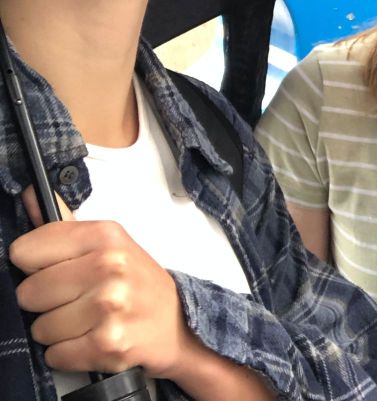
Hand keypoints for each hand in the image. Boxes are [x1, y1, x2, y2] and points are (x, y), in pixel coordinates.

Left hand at [10, 189, 191, 378]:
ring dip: (58, 331)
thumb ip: (65, 225)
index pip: (24, 251)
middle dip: (46, 303)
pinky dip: (68, 354)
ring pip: (39, 328)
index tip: (59, 270)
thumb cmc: (139, 285)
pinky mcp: (108, 343)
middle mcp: (108, 266)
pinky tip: (92, 339)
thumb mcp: (109, 245)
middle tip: (77, 299)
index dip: (35, 266)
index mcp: (105, 236)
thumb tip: (31, 195)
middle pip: (27, 293)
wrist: (180, 324)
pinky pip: (55, 354)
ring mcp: (109, 306)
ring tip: (88, 321)